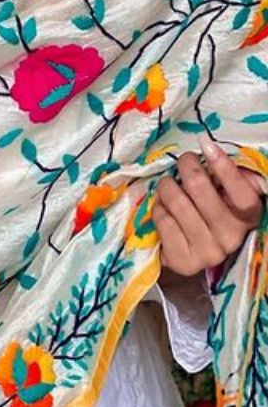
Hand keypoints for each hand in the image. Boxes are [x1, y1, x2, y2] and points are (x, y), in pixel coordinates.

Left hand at [153, 137, 263, 277]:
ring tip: (169, 185)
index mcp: (247, 218)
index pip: (241, 193)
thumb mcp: (226, 194)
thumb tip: (212, 148)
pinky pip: (162, 219)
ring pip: (176, 202)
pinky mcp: (183, 261)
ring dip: (167, 186)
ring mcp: (207, 252)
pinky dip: (158, 208)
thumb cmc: (211, 212)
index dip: (223, 167)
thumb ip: (227, 175)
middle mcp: (231, 238)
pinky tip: (164, 209)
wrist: (194, 250)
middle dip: (187, 166)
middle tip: (183, 162)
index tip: (206, 145)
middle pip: (199, 188)